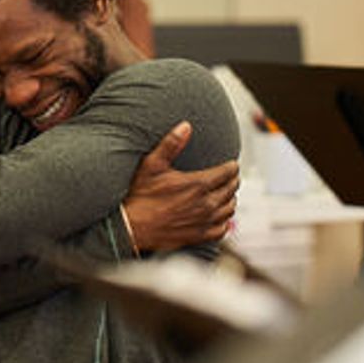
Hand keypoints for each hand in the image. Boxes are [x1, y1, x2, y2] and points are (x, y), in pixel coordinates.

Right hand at [122, 122, 238, 252]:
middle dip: (232, 181)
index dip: (231, 166)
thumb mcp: (152, 164)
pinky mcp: (198, 236)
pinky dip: (224, 222)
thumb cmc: (139, 195)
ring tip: (226, 194)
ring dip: (230, 200)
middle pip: (231, 189)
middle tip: (230, 177)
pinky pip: (221, 229)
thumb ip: (171, 144)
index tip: (231, 164)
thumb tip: (185, 126)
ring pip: (229, 209)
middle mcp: (206, 204)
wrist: (131, 227)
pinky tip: (219, 218)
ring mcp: (204, 222)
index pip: (228, 172)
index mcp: (198, 184)